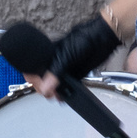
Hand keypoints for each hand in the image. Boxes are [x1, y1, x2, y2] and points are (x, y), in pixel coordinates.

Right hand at [4, 17, 121, 99]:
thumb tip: (46, 88)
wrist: (103, 39)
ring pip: (54, 85)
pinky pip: (67, 87)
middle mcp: (55, 62)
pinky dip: (64, 94)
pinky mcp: (75, 74)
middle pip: (43, 79)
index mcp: (48, 54)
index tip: (39, 87)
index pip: (34, 69)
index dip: (34, 80)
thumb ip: (55, 72)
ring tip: (56, 97)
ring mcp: (65, 69)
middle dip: (44, 89)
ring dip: (53, 93)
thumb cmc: (84, 39)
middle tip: (49, 93)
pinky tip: (63, 98)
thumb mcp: (66, 56)